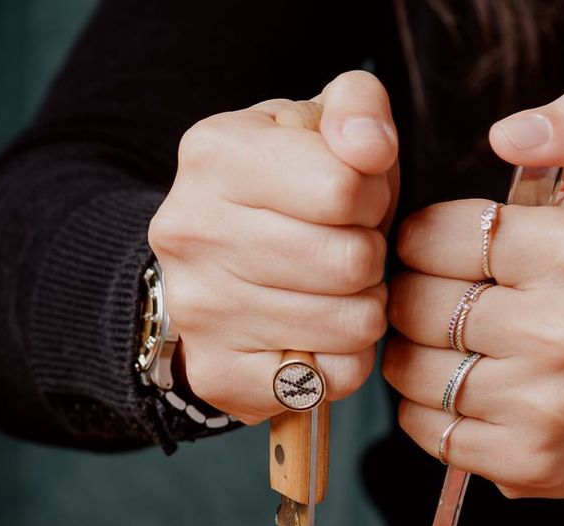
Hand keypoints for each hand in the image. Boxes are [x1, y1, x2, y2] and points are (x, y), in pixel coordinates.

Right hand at [148, 70, 398, 423]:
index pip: (344, 187)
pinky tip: (318, 338)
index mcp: (216, 154)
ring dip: (364, 310)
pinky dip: (344, 362)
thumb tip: (371, 148)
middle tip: (346, 253)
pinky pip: (332, 379)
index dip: (370, 198)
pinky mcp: (219, 374)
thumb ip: (358, 107)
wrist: (209, 268)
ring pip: (352, 324)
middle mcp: (192, 231)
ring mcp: (200, 311)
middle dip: (369, 258)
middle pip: (351, 262)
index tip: (351, 202)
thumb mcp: (317, 127)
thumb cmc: (285, 192)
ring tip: (334, 292)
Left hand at [385, 86, 563, 497]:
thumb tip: (509, 134)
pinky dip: (426, 410)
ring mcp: (544, 405)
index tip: (444, 252)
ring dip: (413, 356)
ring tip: (448, 346)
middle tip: (442, 301)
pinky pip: (427, 430)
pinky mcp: (528, 461)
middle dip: (415, 298)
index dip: (423, 242)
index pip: (432, 237)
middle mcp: (561, 333)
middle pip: (414, 307)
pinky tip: (460, 392)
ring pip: (411, 372)